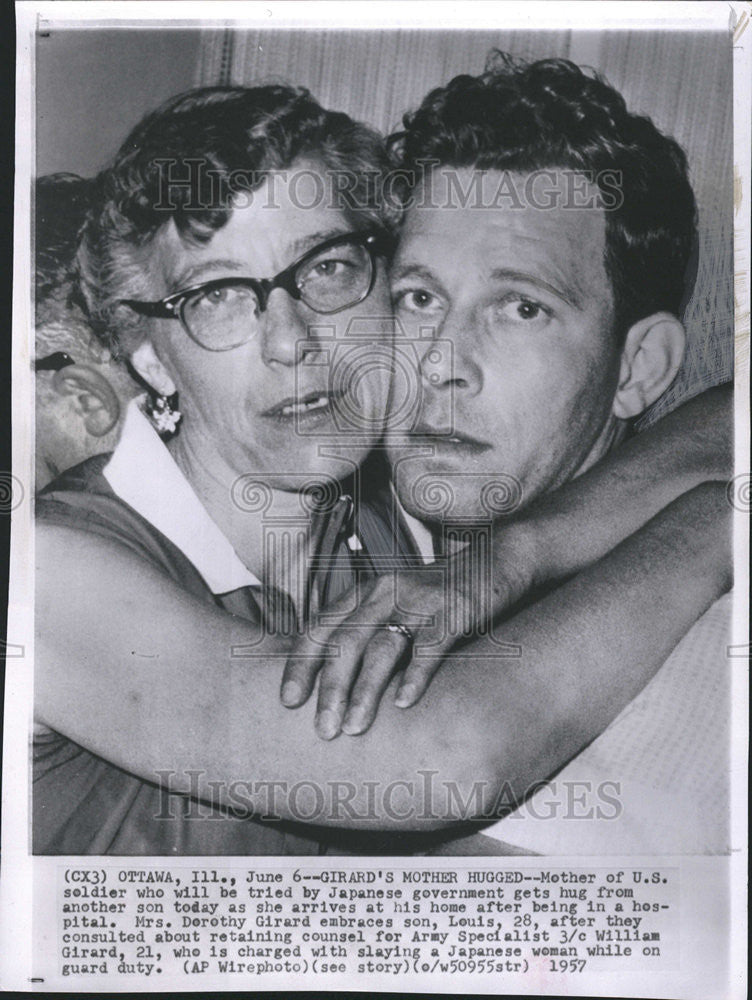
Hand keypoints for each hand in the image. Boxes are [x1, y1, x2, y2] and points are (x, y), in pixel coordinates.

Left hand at [281, 526, 536, 739]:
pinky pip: (431, 645)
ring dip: (365, 691)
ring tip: (354, 728)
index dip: (300, 664)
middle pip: (345, 642)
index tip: (287, 702)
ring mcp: (420, 600)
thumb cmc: (438, 597)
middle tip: (321, 730)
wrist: (495, 560)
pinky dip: (415, 675)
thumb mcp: (394, 606)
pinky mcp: (455, 611)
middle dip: (329, 689)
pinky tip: (404, 704)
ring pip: (382, 647)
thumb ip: (366, 634)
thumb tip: (332, 685)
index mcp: (365, 593)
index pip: (320, 628)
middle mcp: (386, 592)